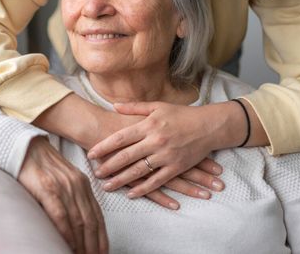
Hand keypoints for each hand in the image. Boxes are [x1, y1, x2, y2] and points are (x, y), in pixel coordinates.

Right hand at [18, 137, 107, 253]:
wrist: (22, 146)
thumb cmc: (39, 166)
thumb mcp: (61, 179)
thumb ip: (71, 197)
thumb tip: (75, 225)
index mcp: (82, 183)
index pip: (97, 215)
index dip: (101, 237)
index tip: (103, 252)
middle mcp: (76, 185)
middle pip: (90, 222)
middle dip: (94, 245)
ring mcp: (63, 186)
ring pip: (78, 221)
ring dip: (81, 244)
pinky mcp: (47, 187)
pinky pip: (60, 215)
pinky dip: (66, 233)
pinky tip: (68, 245)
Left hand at [88, 102, 223, 197]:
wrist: (208, 126)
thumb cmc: (182, 114)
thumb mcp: (158, 106)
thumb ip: (135, 107)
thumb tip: (114, 106)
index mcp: (149, 125)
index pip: (121, 137)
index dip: (104, 147)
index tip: (91, 154)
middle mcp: (155, 141)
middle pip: (126, 157)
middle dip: (108, 166)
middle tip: (95, 173)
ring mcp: (166, 156)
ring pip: (138, 171)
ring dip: (121, 180)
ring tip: (107, 186)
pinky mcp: (176, 167)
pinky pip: (157, 181)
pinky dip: (143, 189)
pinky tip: (131, 193)